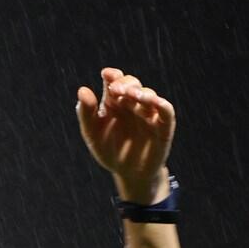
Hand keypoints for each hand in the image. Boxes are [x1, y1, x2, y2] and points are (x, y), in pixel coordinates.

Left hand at [76, 67, 175, 201]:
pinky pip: (166, 112)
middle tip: (116, 90)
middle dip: (125, 84)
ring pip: (149, 95)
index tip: (106, 74)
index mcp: (114, 102)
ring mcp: (148, 114)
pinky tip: (155, 101)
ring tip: (133, 95)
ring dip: (142, 93)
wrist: (127, 174)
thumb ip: (86, 113)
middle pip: (132, 85)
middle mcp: (132, 104)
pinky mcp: (163, 127)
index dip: (112, 75)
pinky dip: (162, 105)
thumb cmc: (108, 150)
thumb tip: (82, 90)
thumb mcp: (92, 133)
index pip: (115, 82)